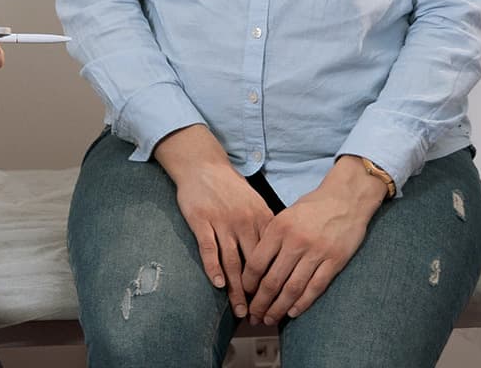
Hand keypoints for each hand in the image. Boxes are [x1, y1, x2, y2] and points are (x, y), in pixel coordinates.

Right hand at [152, 126, 273, 318]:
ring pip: (232, 261)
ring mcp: (222, 222)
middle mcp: (245, 222)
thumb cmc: (230, 187)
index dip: (274, 281)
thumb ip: (265, 228)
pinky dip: (213, 268)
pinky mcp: (202, 221)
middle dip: (257, 293)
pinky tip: (218, 284)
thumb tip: (279, 256)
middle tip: (259, 315)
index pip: (272, 256)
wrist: (203, 165)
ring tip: (240, 309)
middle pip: (254, 264)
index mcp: (262, 218)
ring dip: (236, 289)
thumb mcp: (255, 204)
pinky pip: (209, 248)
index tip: (276, 302)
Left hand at [241, 155, 387, 323]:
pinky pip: (315, 287)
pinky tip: (293, 312)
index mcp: (279, 228)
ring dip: (278, 308)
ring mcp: (316, 252)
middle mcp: (295, 241)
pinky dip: (302, 303)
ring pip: (292, 288)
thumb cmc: (313, 206)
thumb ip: (272, 238)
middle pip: (272, 281)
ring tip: (269, 319)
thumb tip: (254, 267)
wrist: (347, 197)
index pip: (256, 263)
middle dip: (260, 303)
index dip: (248, 284)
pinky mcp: (335, 260)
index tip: (244, 294)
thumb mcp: (286, 215)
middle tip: (253, 316)